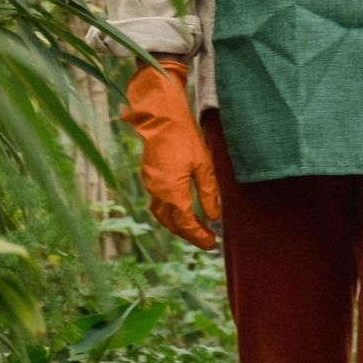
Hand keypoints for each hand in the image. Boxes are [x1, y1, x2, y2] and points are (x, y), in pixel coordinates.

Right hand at [120, 59, 221, 247]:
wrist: (162, 118)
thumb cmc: (185, 139)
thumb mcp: (204, 166)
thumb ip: (208, 194)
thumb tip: (213, 217)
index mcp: (172, 193)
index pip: (186, 224)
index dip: (199, 236)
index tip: (212, 243)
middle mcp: (157, 193)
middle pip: (172, 224)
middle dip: (189, 234)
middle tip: (207, 240)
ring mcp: (150, 185)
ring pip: (162, 215)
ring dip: (178, 226)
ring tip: (196, 229)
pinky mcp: (148, 178)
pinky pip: (157, 203)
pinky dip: (169, 213)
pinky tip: (181, 210)